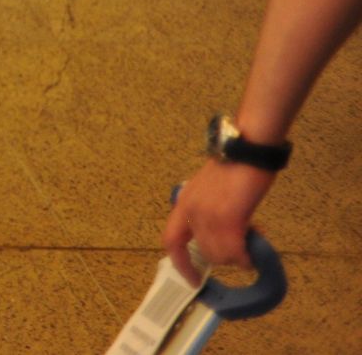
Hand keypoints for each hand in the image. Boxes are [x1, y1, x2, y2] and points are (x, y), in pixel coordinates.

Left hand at [162, 161, 276, 286]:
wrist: (247, 149)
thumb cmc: (234, 166)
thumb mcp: (210, 190)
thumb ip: (210, 212)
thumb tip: (223, 235)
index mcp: (184, 203)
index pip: (171, 240)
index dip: (180, 263)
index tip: (192, 279)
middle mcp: (191, 211)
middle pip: (203, 253)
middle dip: (225, 256)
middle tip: (242, 245)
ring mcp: (208, 215)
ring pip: (220, 256)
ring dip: (238, 255)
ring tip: (252, 240)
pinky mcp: (228, 218)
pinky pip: (235, 251)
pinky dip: (247, 256)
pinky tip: (256, 247)